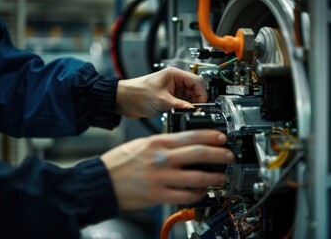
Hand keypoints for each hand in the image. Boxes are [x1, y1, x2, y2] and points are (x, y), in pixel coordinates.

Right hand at [101, 130, 233, 209]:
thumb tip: (184, 144)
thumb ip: (164, 144)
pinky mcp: (159, 195)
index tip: (221, 137)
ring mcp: (162, 178)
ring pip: (196, 176)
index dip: (210, 135)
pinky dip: (198, 193)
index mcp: (158, 143)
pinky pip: (185, 195)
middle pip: (198, 154)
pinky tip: (202, 191)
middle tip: (228, 155)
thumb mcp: (142, 144)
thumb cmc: (119, 162)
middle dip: (219, 154)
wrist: (102, 181)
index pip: (190, 135)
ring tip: (221, 176)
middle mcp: (162, 159)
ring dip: (214, 176)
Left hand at [115, 67, 207, 117]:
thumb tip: (194, 110)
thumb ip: (180, 106)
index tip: (202, 104)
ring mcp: (172, 90)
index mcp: (175, 74)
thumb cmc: (137, 93)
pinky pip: (182, 103)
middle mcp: (175, 81)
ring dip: (189, 106)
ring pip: (189, 98)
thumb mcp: (162, 100)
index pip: (196, 81)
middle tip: (195, 110)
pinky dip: (183, 109)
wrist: (124, 100)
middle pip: (195, 90)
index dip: (201, 93)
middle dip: (196, 101)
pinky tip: (179, 113)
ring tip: (184, 112)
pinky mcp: (169, 98)